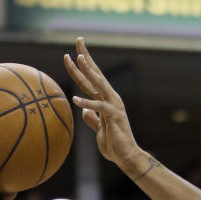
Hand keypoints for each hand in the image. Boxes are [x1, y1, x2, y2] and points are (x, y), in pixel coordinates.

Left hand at [64, 37, 143, 172]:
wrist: (126, 157)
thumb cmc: (114, 145)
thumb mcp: (99, 130)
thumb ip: (93, 119)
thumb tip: (84, 112)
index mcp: (105, 100)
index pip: (91, 78)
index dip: (82, 64)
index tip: (74, 50)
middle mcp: (110, 98)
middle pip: (95, 74)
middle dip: (85, 56)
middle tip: (78, 39)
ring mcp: (113, 106)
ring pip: (98, 84)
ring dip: (87, 71)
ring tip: (77, 58)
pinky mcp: (113, 116)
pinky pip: (98, 107)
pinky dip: (87, 104)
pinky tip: (75, 100)